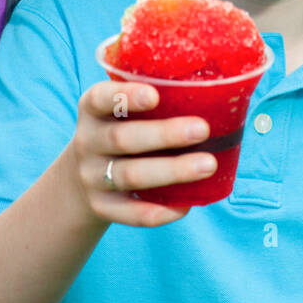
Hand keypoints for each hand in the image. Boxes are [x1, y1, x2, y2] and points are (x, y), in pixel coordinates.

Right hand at [66, 80, 214, 227]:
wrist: (82, 181)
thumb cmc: (122, 132)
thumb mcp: (123, 112)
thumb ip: (156, 98)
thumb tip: (220, 88)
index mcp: (93, 109)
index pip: (100, 98)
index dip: (126, 96)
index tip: (154, 95)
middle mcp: (87, 142)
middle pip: (122, 138)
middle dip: (165, 134)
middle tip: (202, 129)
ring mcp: (92, 177)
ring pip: (131, 175)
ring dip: (172, 171)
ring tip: (208, 165)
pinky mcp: (102, 207)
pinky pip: (130, 213)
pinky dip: (160, 211)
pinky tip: (186, 205)